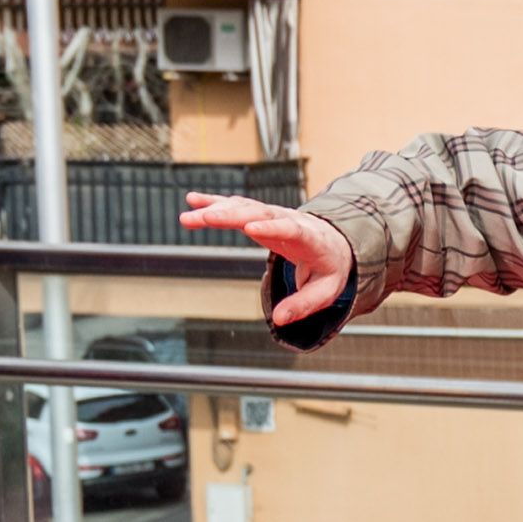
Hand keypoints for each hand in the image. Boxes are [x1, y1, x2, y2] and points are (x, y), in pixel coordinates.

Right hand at [180, 194, 350, 327]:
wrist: (335, 244)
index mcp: (310, 238)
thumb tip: (279, 320)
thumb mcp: (326, 291)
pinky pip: (237, 206)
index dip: (271, 228)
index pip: (291, 229)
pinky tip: (192, 200)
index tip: (249, 229)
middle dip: (232, 216)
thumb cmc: (330, 269)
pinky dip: (215, 203)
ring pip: (243, 208)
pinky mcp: (260, 215)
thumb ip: (304, 305)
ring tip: (188, 216)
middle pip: (259, 214)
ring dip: (216, 210)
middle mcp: (289, 220)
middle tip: (205, 218)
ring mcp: (273, 215)